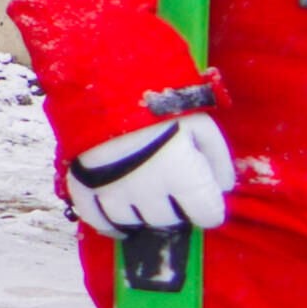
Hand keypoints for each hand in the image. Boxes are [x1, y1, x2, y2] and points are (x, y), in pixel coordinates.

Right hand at [65, 108, 233, 232]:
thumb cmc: (160, 105)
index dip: (207, 207)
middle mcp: (148, 192)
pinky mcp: (84, 188)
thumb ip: (218, 159)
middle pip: (168, 221)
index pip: (207, 216)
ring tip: (144, 198)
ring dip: (142, 215)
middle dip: (173, 209)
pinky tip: (119, 221)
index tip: (201, 197)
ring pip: (134, 223)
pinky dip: (110, 225)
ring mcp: (113, 192)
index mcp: (183, 176)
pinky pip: (97, 222)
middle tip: (168, 189)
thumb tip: (223, 188)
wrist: (102, 82)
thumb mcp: (201, 124)